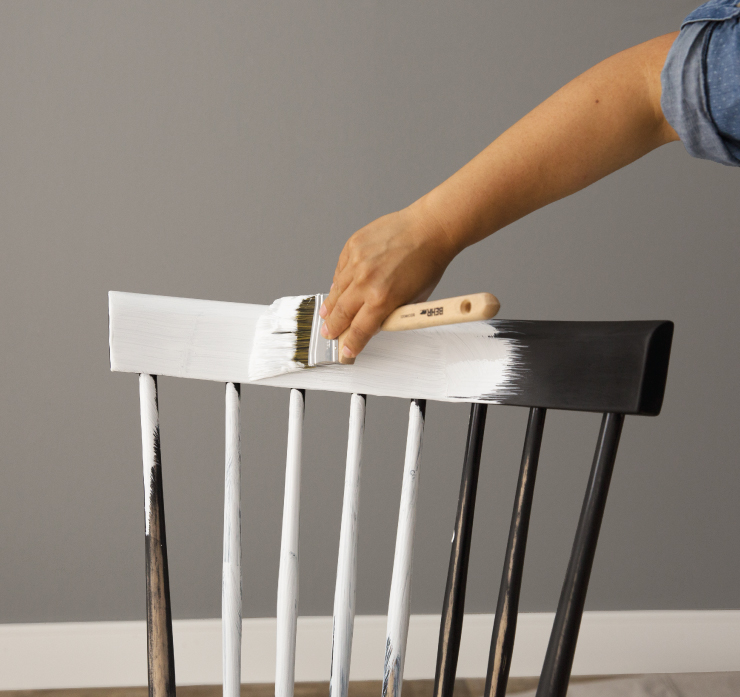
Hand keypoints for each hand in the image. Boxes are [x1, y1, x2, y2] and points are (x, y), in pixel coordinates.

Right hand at [319, 203, 458, 358]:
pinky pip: (339, 270)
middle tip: (328, 333)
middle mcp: (366, 281)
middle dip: (333, 328)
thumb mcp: (413, 300)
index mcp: (383, 299)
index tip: (346, 352)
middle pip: (340, 314)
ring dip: (331, 306)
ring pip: (335, 291)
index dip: (350, 344)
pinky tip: (339, 288)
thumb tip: (371, 325)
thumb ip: (390, 314)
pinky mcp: (353, 246)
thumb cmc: (427, 263)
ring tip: (327, 314)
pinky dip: (339, 281)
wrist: (429, 229)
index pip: (359, 330)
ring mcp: (357, 262)